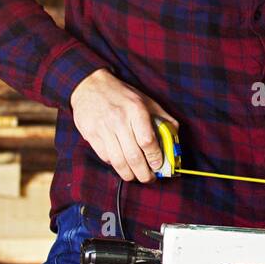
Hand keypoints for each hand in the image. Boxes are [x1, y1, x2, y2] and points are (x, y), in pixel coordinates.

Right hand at [69, 69, 177, 183]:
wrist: (90, 85)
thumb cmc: (122, 94)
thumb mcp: (146, 100)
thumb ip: (162, 117)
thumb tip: (175, 134)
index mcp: (136, 110)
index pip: (148, 142)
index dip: (155, 158)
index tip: (159, 165)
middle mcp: (119, 120)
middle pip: (133, 156)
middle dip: (144, 173)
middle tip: (149, 178)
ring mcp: (103, 128)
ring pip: (118, 161)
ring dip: (129, 174)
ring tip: (136, 176)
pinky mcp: (90, 134)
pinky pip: (105, 157)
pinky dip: (115, 165)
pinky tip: (121, 164)